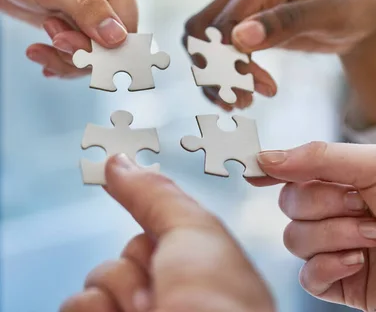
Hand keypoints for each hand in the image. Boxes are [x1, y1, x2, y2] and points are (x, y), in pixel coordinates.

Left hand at [0, 0, 137, 77]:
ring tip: (41, 36)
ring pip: (96, 55)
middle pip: (113, 46)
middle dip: (79, 50)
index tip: (66, 45)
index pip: (128, 27)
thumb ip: (86, 7)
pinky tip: (40, 53)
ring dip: (65, 56)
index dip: (103, 47)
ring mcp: (98, 12)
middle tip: (50, 34)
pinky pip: (81, 54)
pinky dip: (59, 59)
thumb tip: (118, 38)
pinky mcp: (81, 25)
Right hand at [60, 155, 275, 311]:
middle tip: (162, 285)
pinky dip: (92, 311)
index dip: (140, 207)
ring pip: (98, 283)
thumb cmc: (219, 300)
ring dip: (117, 290)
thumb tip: (116, 161)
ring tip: (149, 310)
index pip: (156, 232)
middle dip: (135, 264)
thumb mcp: (195, 231)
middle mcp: (169, 298)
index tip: (112, 173)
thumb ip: (154, 193)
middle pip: (124, 256)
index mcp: (198, 273)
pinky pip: (75, 308)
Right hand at [183, 0, 375, 116]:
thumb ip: (285, 21)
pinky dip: (222, 76)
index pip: (224, 21)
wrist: (364, 10)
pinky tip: (241, 97)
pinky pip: (218, 51)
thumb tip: (239, 38)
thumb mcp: (330, 12)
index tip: (259, 88)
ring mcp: (244, 7)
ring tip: (242, 104)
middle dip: (215, 69)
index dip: (232, 59)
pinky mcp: (246, 27)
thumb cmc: (354, 5)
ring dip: (215, 77)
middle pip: (201, 29)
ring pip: (203, 42)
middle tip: (243, 100)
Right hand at [256, 141, 375, 310]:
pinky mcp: (341, 284)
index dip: (273, 169)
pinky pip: (308, 276)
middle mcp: (335, 212)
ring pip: (295, 240)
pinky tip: (359, 261)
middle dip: (322, 204)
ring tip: (371, 235)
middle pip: (289, 204)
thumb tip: (268, 157)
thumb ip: (320, 157)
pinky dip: (330, 266)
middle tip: (359, 204)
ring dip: (333, 235)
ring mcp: (336, 248)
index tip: (256, 170)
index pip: (295, 171)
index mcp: (343, 180)